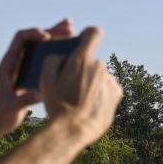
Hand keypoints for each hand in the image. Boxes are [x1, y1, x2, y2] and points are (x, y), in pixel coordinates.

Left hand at [0, 18, 74, 143]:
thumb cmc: (1, 114)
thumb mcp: (12, 107)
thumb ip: (24, 100)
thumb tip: (40, 93)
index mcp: (9, 63)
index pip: (20, 39)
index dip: (33, 34)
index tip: (47, 36)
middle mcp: (18, 61)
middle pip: (35, 39)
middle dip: (52, 31)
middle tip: (69, 27)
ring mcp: (26, 66)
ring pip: (42, 46)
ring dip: (56, 37)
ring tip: (72, 29)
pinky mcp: (33, 73)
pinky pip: (46, 57)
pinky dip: (58, 50)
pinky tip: (71, 49)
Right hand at [41, 25, 121, 142]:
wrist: (73, 130)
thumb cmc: (57, 104)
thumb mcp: (45, 80)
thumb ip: (53, 60)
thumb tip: (62, 56)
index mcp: (82, 59)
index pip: (94, 33)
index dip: (88, 35)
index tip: (84, 40)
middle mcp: (100, 66)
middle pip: (92, 61)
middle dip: (84, 69)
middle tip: (72, 86)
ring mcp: (110, 80)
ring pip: (100, 77)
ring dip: (92, 83)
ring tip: (80, 101)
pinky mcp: (117, 95)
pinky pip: (108, 89)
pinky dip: (101, 94)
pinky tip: (90, 106)